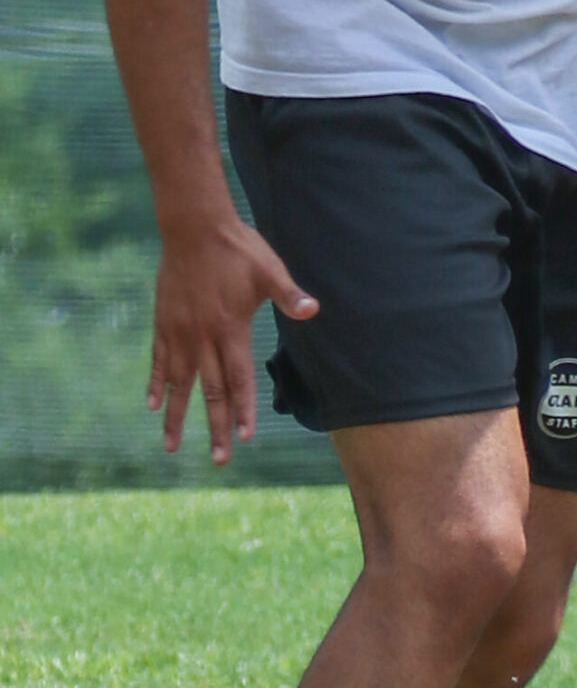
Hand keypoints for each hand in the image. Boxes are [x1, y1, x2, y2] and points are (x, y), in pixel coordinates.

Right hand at [147, 210, 315, 464]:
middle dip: (216, 426)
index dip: (242, 410)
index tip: (244, 438)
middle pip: (211, 391)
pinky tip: (151, 403)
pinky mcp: (163, 322)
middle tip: (218, 459)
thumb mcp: (269, 270)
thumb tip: (314, 309)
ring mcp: (179, 331)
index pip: (239, 380)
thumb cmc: (238, 249)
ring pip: (177, 383)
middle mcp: (201, 337)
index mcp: (229, 329)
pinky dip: (156, 383)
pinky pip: (157, 360)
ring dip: (175, 415)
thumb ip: (289, 294)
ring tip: (171, 445)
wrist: (194, 227)